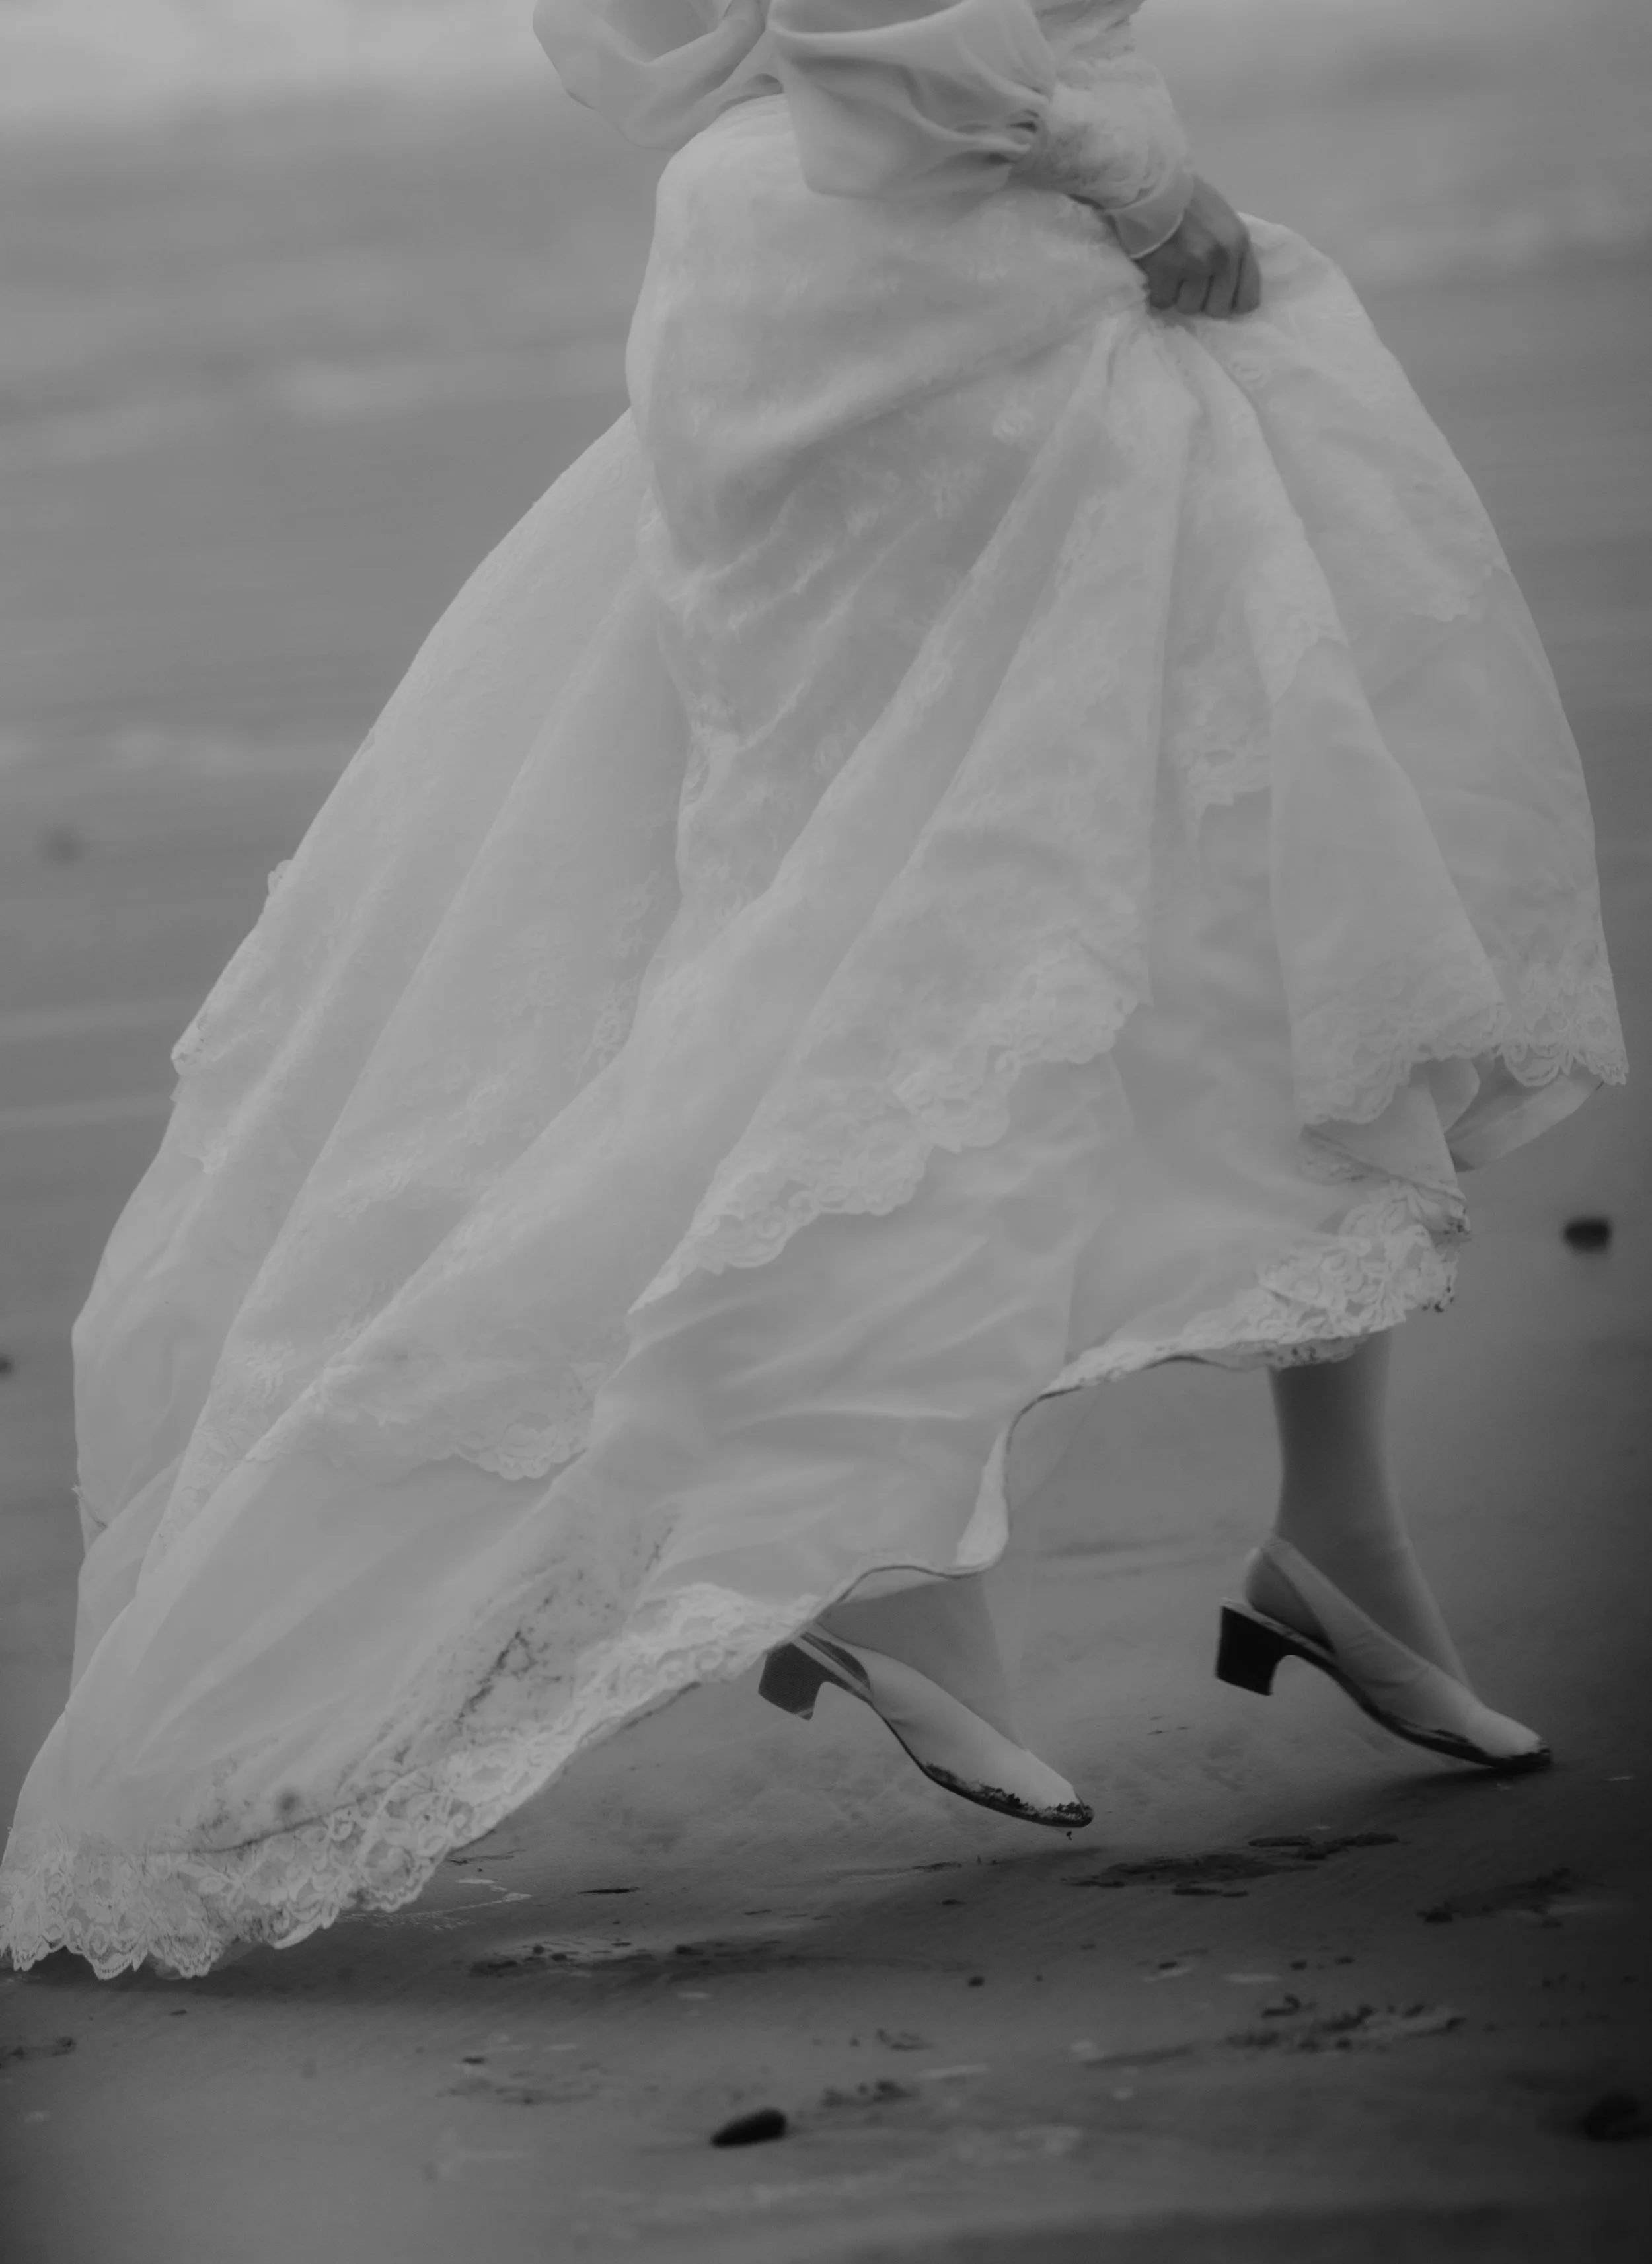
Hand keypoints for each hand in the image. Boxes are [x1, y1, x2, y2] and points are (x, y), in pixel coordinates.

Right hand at [1133, 177, 1261, 318]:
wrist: (1151, 182)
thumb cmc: (1187, 198)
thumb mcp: (1222, 219)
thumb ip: (1230, 249)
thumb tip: (1226, 285)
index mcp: (1239, 243)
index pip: (1248, 299)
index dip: (1230, 304)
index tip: (1215, 298)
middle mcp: (1222, 257)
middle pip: (1217, 309)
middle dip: (1201, 301)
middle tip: (1187, 283)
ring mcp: (1194, 265)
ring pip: (1188, 307)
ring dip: (1177, 295)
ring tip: (1170, 272)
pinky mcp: (1165, 271)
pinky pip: (1162, 301)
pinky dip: (1157, 291)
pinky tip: (1155, 272)